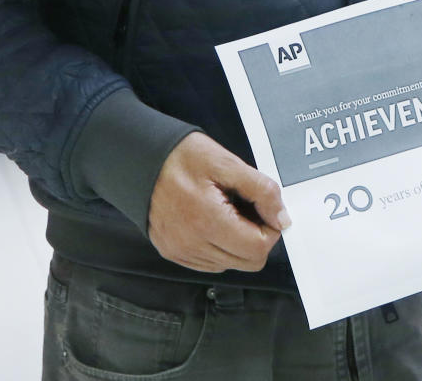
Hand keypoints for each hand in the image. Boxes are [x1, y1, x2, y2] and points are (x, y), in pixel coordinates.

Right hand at [148, 132, 289, 272]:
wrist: (139, 159)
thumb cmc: (180, 156)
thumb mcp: (225, 162)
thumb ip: (260, 190)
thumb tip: (282, 218)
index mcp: (208, 221)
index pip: (258, 248)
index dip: (269, 227)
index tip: (263, 206)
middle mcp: (192, 245)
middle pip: (247, 262)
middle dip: (255, 236)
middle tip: (245, 206)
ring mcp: (180, 252)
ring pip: (229, 264)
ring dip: (236, 241)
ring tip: (224, 209)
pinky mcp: (172, 252)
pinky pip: (209, 262)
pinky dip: (218, 245)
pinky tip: (211, 219)